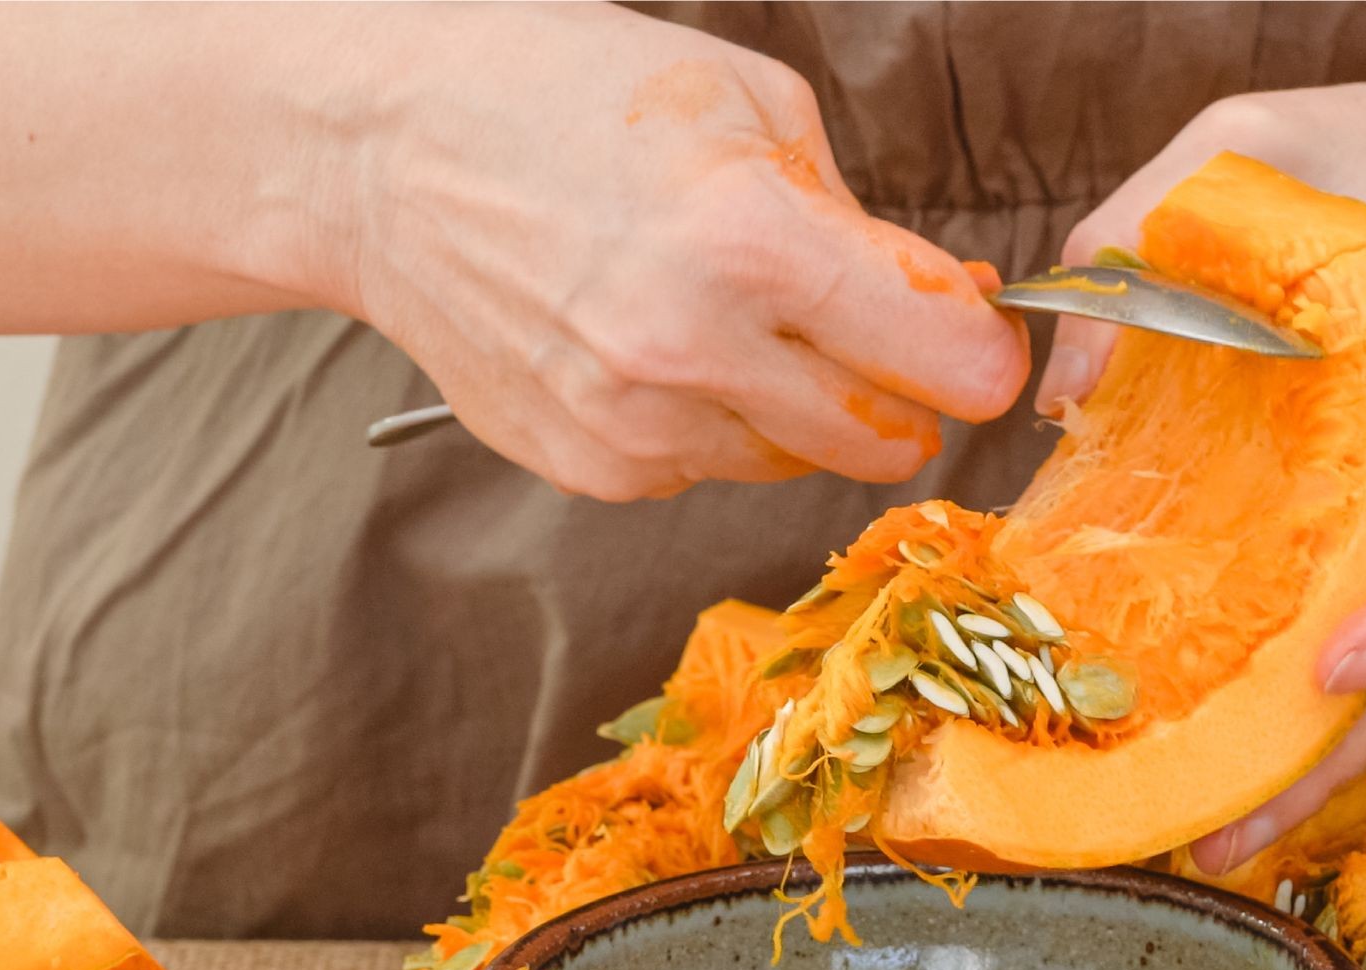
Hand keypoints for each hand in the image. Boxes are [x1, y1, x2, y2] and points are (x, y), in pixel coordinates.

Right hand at [341, 5, 1027, 498]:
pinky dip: (717, 425)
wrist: (383, 160)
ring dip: (803, 407)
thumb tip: (948, 310)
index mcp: (754, 244)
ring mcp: (640, 428)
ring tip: (735, 319)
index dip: (982, 354)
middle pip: (888, 439)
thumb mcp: (748, 106)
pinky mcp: (597, 469)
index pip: (946, 364)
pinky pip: (713, 472)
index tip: (980, 340)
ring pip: (801, 463)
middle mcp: (696, 356)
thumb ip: (862, 223)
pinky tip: (660, 351)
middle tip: (872, 330)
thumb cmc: (562, 101)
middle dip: (903, 390)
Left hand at [1032, 84, 1365, 873]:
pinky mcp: (1355, 547)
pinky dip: (1265, 711)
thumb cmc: (1348, 166)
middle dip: (1333, 752)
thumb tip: (1060, 398)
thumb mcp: (1244, 148)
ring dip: (1295, 767)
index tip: (1337, 664)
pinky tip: (1189, 757)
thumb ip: (1149, 232)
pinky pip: (1324, 641)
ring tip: (1197, 839)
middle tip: (1225, 833)